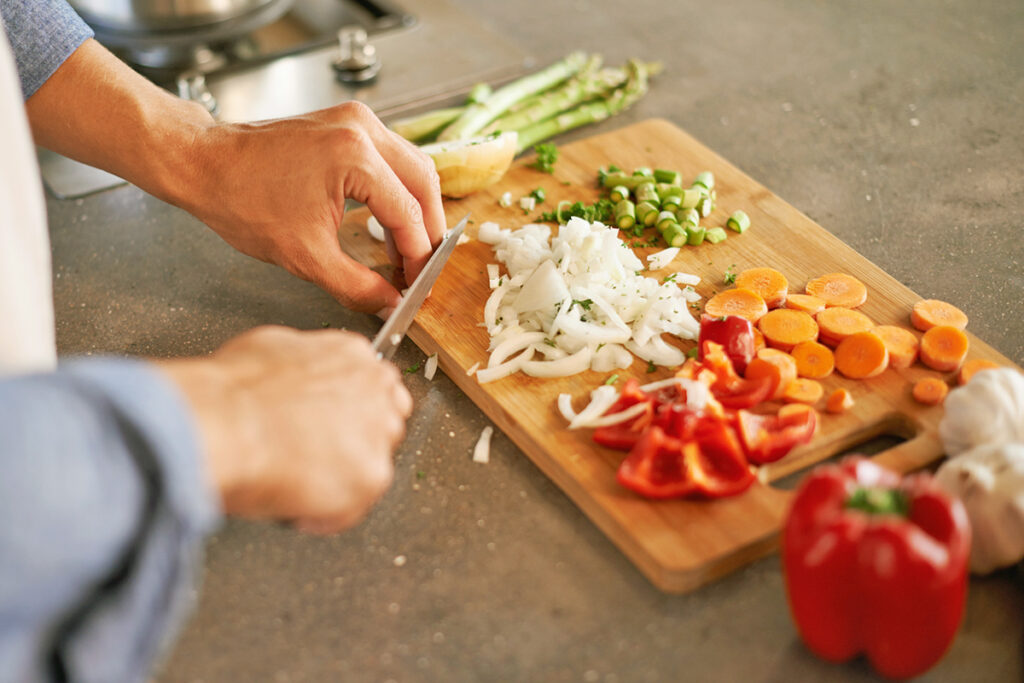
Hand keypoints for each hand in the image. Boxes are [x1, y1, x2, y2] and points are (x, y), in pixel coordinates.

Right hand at [157, 326, 412, 532]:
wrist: (225, 424)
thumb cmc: (233, 392)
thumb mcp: (269, 348)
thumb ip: (301, 363)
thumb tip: (293, 377)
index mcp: (352, 356)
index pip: (374, 386)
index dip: (350, 411)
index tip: (331, 425)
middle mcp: (375, 391)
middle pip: (384, 423)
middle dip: (355, 443)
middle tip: (315, 457)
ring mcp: (377, 434)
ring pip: (371, 466)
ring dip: (341, 479)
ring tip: (298, 482)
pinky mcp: (371, 476)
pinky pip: (352, 507)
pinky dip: (324, 516)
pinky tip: (295, 506)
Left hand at [182, 101, 446, 315]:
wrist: (205, 164)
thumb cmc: (242, 201)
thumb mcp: (305, 256)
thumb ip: (356, 286)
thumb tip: (389, 304)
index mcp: (355, 157)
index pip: (408, 214)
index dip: (418, 257)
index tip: (417, 285)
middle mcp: (363, 129)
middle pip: (424, 183)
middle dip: (429, 230)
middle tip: (422, 268)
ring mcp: (357, 120)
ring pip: (413, 166)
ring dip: (417, 209)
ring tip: (407, 249)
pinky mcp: (348, 122)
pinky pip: (392, 158)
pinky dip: (398, 190)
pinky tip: (389, 220)